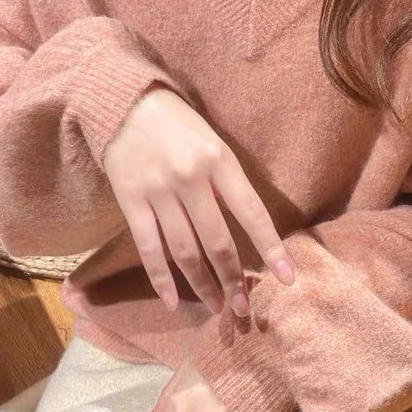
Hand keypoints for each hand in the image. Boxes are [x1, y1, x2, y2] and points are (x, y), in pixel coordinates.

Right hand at [104, 84, 294, 316]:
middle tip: (243, 307)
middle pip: (217, 240)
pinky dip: (160, 279)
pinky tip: (172, 302)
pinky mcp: (131, 201)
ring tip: (217, 308)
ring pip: (185, 250)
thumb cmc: (178, 124)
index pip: (252, 212)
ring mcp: (159, 191)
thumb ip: (227, 181)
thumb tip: (247, 228)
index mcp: (220, 160)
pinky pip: (149, 248)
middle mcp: (191, 178)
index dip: (272, 248)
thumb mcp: (213, 142)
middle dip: (233, 279)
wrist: (124, 103)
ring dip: (202, 284)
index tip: (287, 279)